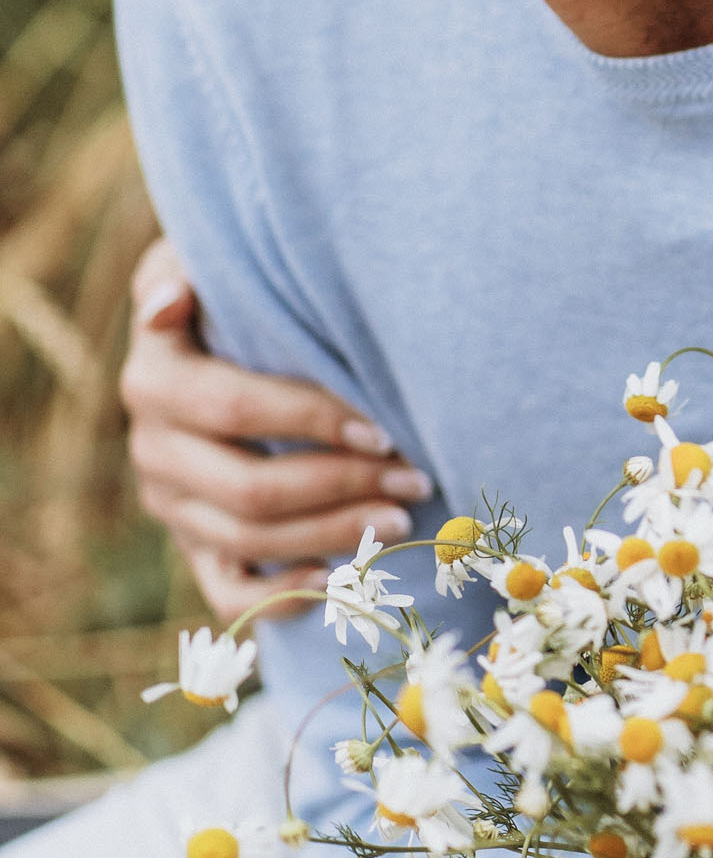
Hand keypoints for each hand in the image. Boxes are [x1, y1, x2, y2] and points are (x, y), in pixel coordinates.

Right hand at [121, 238, 430, 621]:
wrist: (222, 337)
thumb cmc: (234, 291)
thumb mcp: (207, 261)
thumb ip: (188, 269)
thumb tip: (171, 301)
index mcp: (154, 380)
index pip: (234, 409)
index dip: (311, 421)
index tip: (384, 428)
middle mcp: (153, 449)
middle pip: (249, 489)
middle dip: (342, 486)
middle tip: (415, 478)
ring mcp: (172, 505)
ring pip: (247, 543)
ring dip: (334, 536)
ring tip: (404, 520)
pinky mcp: (195, 547)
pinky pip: (230, 594)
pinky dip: (287, 596)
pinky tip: (344, 578)